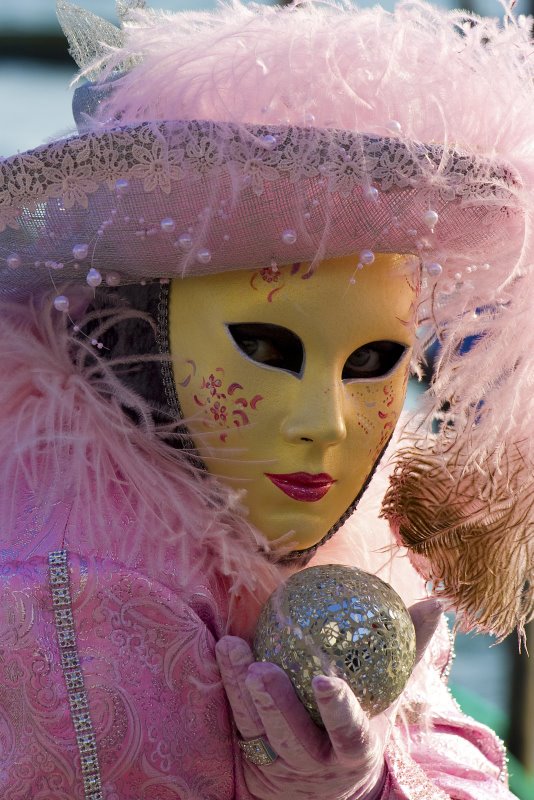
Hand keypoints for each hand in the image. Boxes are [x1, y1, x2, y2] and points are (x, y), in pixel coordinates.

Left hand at [215, 598, 441, 799]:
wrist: (323, 786)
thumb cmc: (361, 722)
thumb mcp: (388, 695)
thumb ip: (411, 649)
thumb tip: (437, 603)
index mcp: (353, 749)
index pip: (347, 733)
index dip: (337, 710)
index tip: (325, 680)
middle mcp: (314, 760)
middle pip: (292, 737)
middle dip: (276, 705)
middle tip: (262, 669)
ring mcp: (278, 759)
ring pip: (256, 728)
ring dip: (240, 689)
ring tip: (233, 649)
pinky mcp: (249, 754)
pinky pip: (236, 719)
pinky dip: (228, 684)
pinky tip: (226, 649)